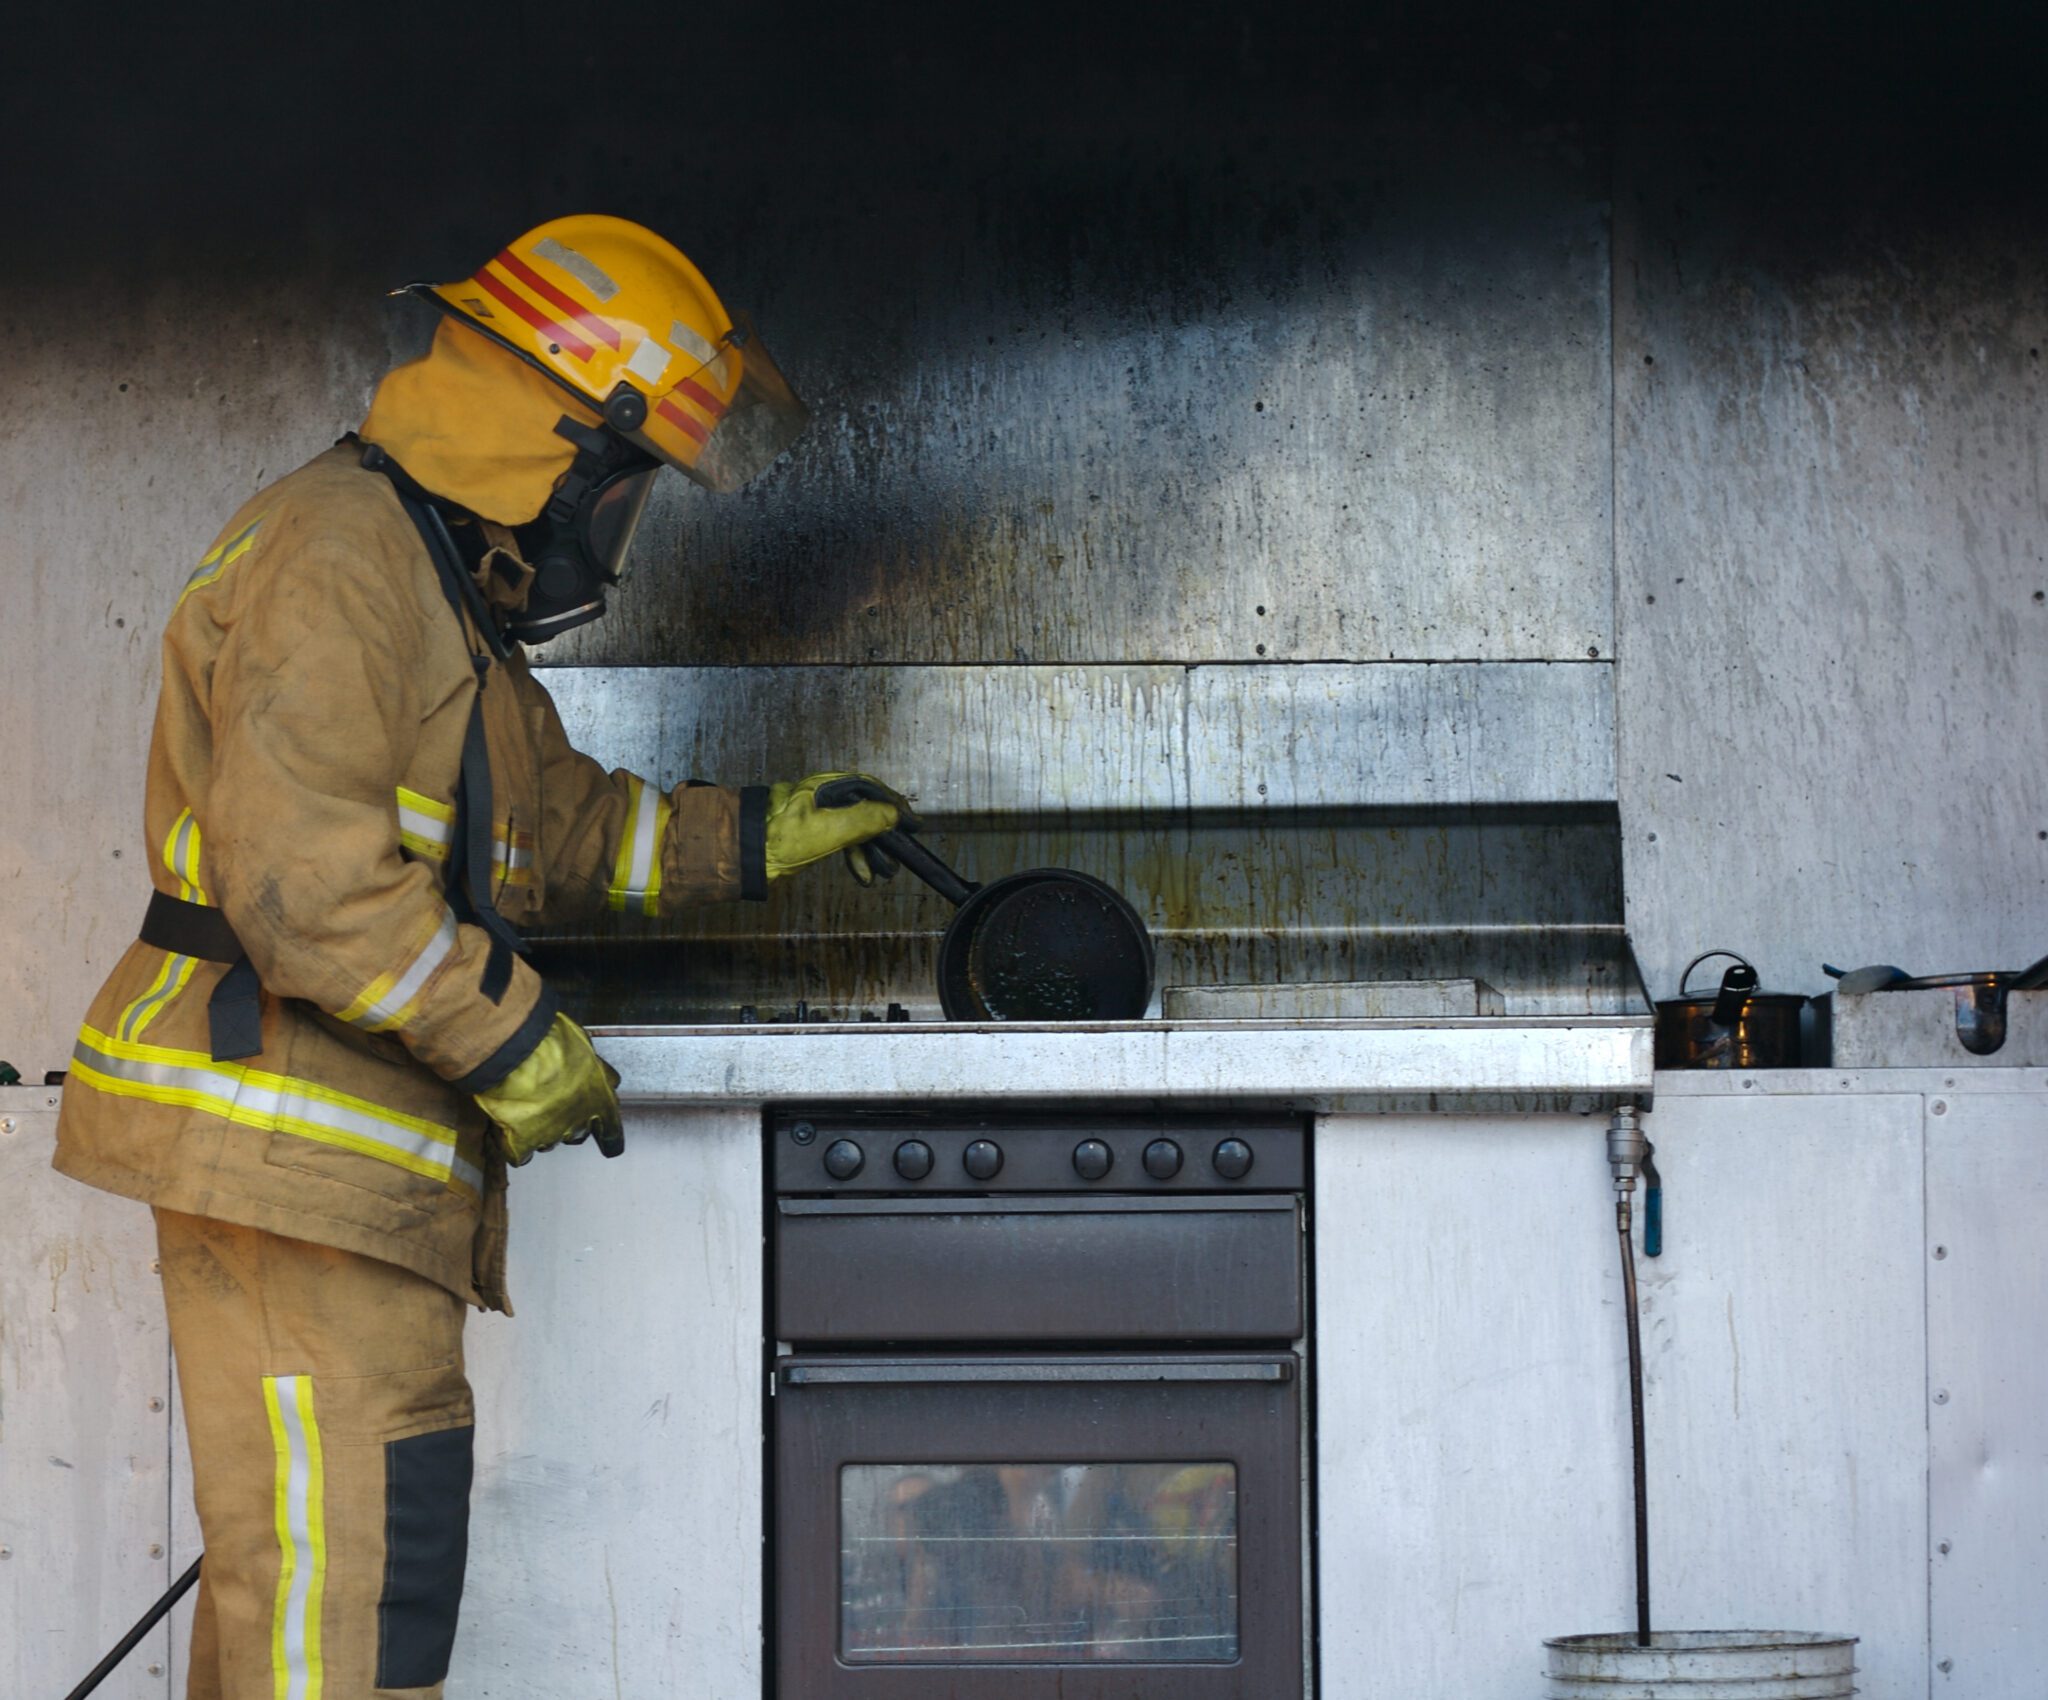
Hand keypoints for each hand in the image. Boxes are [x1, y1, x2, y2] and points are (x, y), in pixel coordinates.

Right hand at [473, 1012, 623, 1165]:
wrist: (518, 1054)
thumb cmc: (552, 1041)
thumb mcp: (582, 1046)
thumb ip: (591, 1067)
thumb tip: (590, 1069)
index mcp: (600, 1100)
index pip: (611, 1131)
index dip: (608, 1137)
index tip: (608, 1144)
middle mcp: (579, 1122)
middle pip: (576, 1133)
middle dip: (567, 1121)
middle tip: (551, 1101)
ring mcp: (550, 1135)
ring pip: (548, 1140)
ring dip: (540, 1127)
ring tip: (526, 1105)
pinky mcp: (522, 1143)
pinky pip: (520, 1152)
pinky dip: (514, 1143)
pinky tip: (508, 1129)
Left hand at [764, 772, 919, 885]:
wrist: (745, 853)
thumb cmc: (779, 838)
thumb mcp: (827, 828)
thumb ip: (862, 820)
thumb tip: (893, 814)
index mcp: (828, 787)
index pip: (871, 789)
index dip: (894, 805)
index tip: (912, 823)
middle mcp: (825, 796)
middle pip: (866, 809)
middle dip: (885, 833)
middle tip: (900, 851)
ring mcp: (818, 814)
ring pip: (856, 828)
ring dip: (872, 850)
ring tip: (885, 872)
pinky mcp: (812, 832)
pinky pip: (842, 840)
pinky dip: (855, 857)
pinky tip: (863, 875)